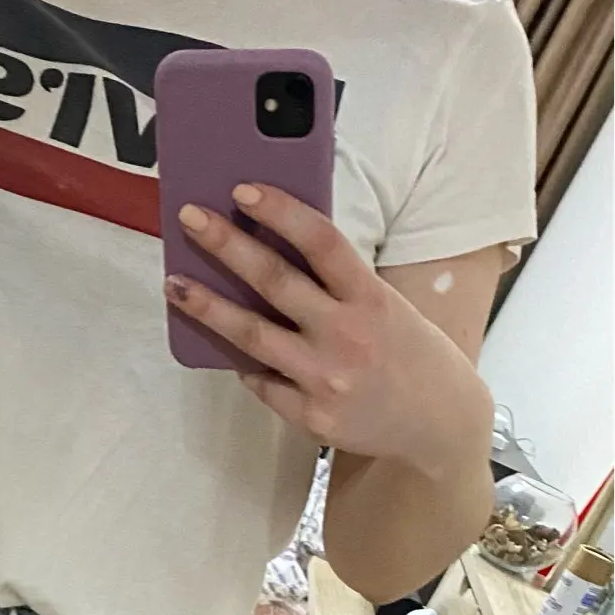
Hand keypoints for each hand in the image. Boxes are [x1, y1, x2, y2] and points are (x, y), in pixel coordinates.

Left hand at [165, 184, 491, 478]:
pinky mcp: (310, 415)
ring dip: (208, 307)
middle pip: (275, 281)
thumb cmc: (409, 353)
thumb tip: (274, 250)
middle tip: (190, 218)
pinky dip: (244, 362)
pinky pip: (262, 382)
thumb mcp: (387, 306)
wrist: (439, 424)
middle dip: (226, 245)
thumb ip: (339, 284)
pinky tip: (222, 345)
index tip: (243, 189)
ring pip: (252, 335)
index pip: (321, 241)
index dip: (280, 211)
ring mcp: (325, 379)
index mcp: (371, 298)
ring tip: (175, 284)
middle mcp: (347, 335)